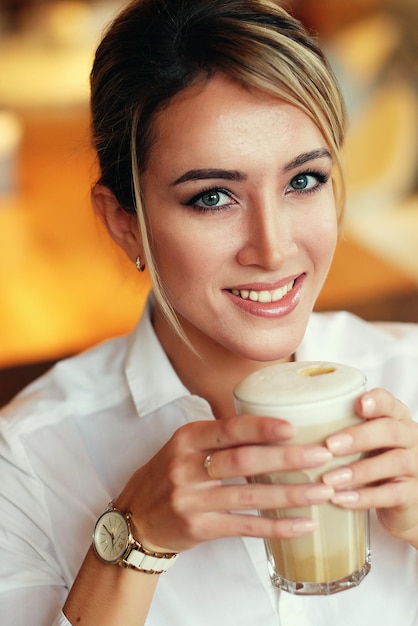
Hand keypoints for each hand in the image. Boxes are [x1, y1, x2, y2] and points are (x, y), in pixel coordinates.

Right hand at [115, 415, 333, 552]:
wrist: (135, 518)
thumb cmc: (169, 474)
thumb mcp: (185, 446)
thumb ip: (220, 437)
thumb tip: (272, 425)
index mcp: (186, 439)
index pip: (228, 429)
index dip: (261, 428)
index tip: (292, 426)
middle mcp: (186, 467)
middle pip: (243, 461)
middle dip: (286, 458)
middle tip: (321, 456)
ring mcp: (192, 500)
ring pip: (249, 497)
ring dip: (290, 495)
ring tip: (322, 491)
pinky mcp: (199, 528)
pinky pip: (244, 528)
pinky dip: (276, 527)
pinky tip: (302, 525)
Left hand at [322, 388, 417, 547]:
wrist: (403, 504)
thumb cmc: (373, 463)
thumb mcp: (363, 442)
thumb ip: (339, 428)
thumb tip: (283, 423)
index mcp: (396, 419)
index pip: (389, 403)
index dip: (376, 401)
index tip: (358, 403)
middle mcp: (410, 438)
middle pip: (391, 430)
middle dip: (359, 436)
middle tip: (329, 445)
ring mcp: (415, 466)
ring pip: (393, 463)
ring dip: (358, 470)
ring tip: (328, 479)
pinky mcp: (413, 495)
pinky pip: (392, 494)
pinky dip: (364, 497)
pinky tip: (341, 499)